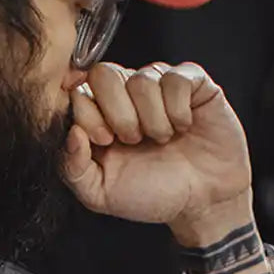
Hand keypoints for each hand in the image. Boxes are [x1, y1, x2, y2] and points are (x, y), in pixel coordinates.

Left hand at [63, 62, 253, 241]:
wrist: (201, 200)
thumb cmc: (152, 195)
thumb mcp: (101, 194)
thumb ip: (73, 169)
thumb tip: (71, 133)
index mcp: (99, 117)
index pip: (78, 91)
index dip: (88, 114)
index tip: (105, 141)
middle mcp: (126, 96)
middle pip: (104, 73)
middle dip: (118, 113)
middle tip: (133, 140)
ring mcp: (158, 85)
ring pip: (142, 78)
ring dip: (152, 119)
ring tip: (162, 140)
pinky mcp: (191, 81)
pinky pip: (176, 77)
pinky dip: (178, 109)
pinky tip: (183, 126)